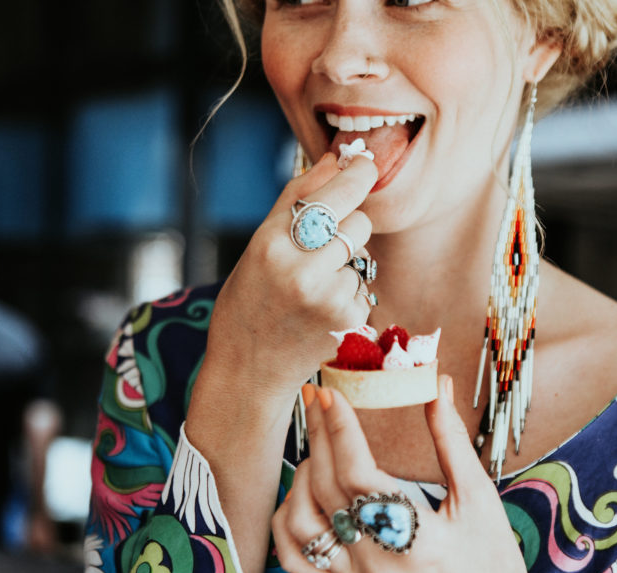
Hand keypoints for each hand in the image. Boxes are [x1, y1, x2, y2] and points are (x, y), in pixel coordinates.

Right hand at [200, 153, 378, 405]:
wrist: (249, 369)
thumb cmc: (250, 301)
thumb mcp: (259, 246)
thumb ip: (297, 200)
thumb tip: (337, 159)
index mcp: (270, 244)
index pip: (330, 196)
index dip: (357, 175)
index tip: (367, 162)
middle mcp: (300, 270)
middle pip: (358, 223)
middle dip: (348, 229)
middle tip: (321, 250)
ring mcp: (327, 298)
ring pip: (364, 256)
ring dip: (348, 264)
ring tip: (314, 288)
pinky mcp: (348, 321)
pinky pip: (364, 287)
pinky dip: (350, 293)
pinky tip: (322, 310)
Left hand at [271, 377, 544, 572]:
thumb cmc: (490, 561)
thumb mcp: (479, 497)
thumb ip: (451, 440)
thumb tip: (435, 385)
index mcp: (413, 541)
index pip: (357, 475)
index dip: (340, 430)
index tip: (332, 393)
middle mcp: (375, 565)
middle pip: (325, 489)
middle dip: (318, 435)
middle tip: (318, 397)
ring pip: (300, 522)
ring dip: (302, 476)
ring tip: (319, 446)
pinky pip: (294, 557)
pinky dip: (287, 520)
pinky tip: (302, 492)